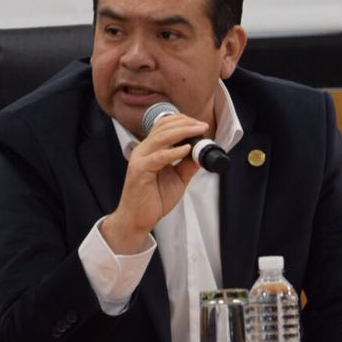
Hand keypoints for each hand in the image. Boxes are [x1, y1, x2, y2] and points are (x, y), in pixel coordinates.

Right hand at [100, 114, 207, 253]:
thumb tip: (202, 152)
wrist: (138, 219)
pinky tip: (186, 149)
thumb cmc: (154, 200)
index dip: (183, 121)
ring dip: (183, 132)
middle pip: (164, 127)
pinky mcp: (139, 170)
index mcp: (150, 149)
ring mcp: (139, 158)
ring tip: (198, 132)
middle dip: (186, 124)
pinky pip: (159, 157)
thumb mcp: (178, 179)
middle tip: (203, 126)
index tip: (201, 125)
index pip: (164, 125)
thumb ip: (188, 165)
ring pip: (161, 137)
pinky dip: (174, 151)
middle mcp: (143, 150)